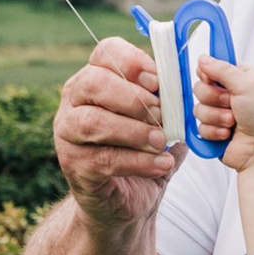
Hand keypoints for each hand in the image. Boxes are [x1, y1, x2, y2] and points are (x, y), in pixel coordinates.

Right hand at [52, 37, 179, 229]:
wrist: (126, 201)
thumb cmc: (143, 152)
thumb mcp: (160, 122)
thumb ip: (168, 101)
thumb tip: (185, 86)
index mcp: (96, 79)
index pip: (106, 52)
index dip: (132, 61)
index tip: (157, 81)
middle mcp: (74, 101)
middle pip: (93, 82)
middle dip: (132, 96)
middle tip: (161, 114)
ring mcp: (68, 133)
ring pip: (92, 120)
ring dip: (133, 130)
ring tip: (162, 141)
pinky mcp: (73, 166)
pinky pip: (103, 158)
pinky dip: (137, 161)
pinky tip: (161, 164)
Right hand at [191, 51, 253, 174]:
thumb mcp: (247, 84)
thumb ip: (222, 69)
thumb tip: (203, 59)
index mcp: (239, 79)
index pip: (212, 68)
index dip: (208, 74)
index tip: (212, 79)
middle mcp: (229, 95)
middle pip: (200, 88)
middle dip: (213, 98)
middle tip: (230, 103)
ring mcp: (220, 114)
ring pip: (198, 108)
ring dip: (215, 116)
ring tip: (233, 122)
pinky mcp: (214, 132)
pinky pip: (199, 127)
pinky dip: (214, 131)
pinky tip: (228, 135)